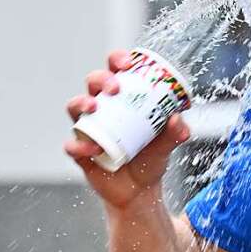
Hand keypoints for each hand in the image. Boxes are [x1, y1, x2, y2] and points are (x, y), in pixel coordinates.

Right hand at [64, 49, 190, 209]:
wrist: (140, 191)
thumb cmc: (151, 158)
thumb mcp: (166, 145)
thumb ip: (175, 133)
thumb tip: (178, 119)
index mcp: (123, 99)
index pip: (116, 71)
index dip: (118, 60)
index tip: (128, 63)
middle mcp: (103, 109)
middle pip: (93, 82)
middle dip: (101, 79)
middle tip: (115, 88)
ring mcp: (89, 128)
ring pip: (75, 107)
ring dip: (81, 102)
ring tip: (94, 107)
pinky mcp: (80, 151)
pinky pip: (72, 145)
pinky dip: (78, 145)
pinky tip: (91, 149)